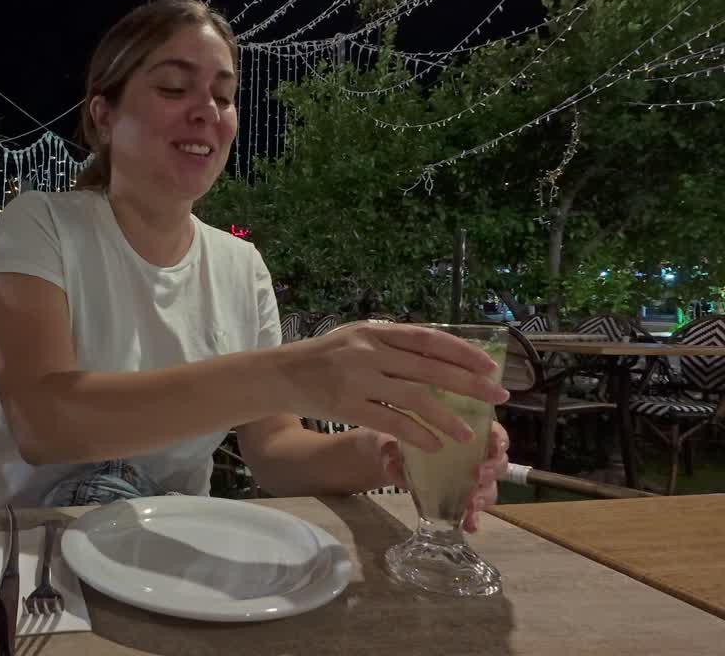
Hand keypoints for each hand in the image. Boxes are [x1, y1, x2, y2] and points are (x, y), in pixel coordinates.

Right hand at [278, 322, 509, 451]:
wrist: (280, 374)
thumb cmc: (323, 358)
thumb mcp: (356, 338)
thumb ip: (391, 345)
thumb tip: (438, 357)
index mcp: (374, 331)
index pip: (428, 339)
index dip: (462, 352)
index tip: (489, 366)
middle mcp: (368, 350)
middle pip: (429, 368)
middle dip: (468, 383)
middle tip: (497, 397)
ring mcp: (357, 378)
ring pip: (414, 398)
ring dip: (446, 417)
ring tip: (467, 433)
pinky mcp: (346, 406)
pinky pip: (390, 422)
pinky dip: (417, 434)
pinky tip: (434, 445)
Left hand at [379, 421, 510, 532]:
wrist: (395, 463)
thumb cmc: (404, 443)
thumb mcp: (396, 442)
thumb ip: (393, 451)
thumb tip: (392, 462)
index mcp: (466, 434)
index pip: (494, 433)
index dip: (499, 440)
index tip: (495, 446)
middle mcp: (475, 457)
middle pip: (498, 463)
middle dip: (492, 469)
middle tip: (478, 474)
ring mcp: (472, 480)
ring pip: (490, 488)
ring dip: (483, 497)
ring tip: (471, 504)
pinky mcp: (464, 500)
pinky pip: (474, 511)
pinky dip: (474, 518)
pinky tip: (470, 526)